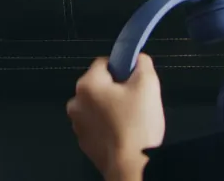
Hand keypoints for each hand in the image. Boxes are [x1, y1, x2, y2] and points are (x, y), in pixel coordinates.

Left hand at [67, 54, 165, 180]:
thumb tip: (137, 58)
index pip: (104, 62)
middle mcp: (76, 102)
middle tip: (136, 100)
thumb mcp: (148, 84)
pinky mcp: (83, 141)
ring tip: (130, 119)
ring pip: (98, 105)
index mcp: (87, 84)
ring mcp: (77, 124)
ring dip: (111, 107)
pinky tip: (123, 132)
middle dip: (117, 89)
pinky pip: (97, 124)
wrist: (131, 165)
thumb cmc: (137, 123)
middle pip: (100, 84)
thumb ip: (142, 63)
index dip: (123, 68)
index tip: (135, 80)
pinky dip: (108, 125)